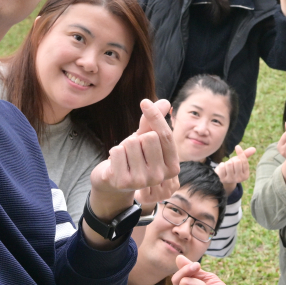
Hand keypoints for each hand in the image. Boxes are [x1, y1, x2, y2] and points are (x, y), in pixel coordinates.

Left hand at [88, 99, 180, 225]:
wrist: (113, 180)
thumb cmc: (133, 157)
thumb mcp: (145, 139)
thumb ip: (154, 122)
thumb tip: (165, 102)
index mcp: (172, 167)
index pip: (165, 135)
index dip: (155, 116)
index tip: (144, 102)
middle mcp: (160, 176)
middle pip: (149, 137)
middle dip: (138, 138)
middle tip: (134, 152)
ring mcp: (142, 181)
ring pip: (132, 143)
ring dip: (124, 146)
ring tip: (125, 158)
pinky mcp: (124, 182)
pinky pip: (117, 151)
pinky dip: (113, 152)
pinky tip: (116, 164)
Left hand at [214, 144, 254, 194]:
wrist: (223, 177)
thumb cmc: (233, 167)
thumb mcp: (240, 161)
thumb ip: (246, 155)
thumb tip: (254, 149)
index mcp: (246, 175)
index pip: (244, 161)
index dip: (240, 152)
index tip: (237, 146)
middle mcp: (240, 179)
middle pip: (237, 161)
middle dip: (233, 160)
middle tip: (232, 164)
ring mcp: (231, 180)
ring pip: (229, 164)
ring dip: (227, 163)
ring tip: (227, 167)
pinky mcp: (223, 179)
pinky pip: (222, 167)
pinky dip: (221, 165)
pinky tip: (222, 169)